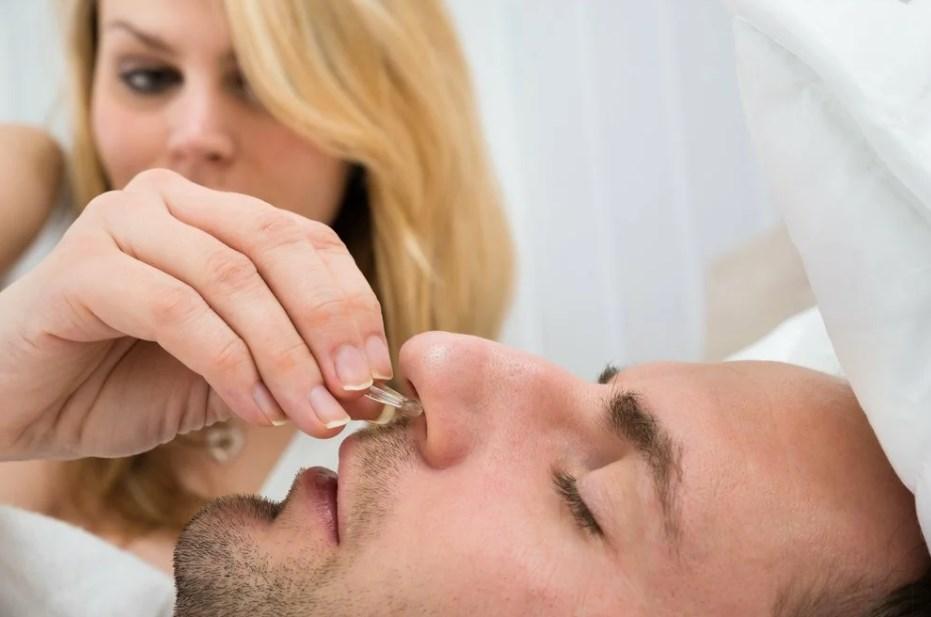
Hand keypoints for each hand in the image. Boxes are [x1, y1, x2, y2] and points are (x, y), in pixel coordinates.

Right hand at [0, 169, 389, 459]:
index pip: (307, 238)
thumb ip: (287, 361)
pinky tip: (252, 409)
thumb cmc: (125, 382)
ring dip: (284, 354)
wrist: (18, 403)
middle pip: (278, 244)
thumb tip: (363, 386)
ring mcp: (122, 222)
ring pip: (233, 278)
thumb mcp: (230, 370)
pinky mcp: (82, 264)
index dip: (351, 301)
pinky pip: (177, 309)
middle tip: (354, 391)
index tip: (376, 369)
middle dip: (328, 322)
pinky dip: (228, 362)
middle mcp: (171, 201)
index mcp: (214, 213)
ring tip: (312, 414)